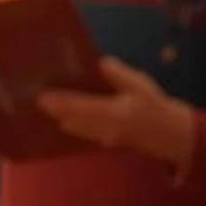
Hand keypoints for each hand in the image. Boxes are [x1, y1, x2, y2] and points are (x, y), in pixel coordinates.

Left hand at [36, 57, 194, 164]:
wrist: (170, 134)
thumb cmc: (154, 106)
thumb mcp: (141, 85)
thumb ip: (120, 74)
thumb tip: (100, 63)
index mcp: (115, 112)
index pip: (82, 107)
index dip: (61, 103)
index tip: (43, 97)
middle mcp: (107, 127)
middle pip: (74, 119)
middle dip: (55, 111)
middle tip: (35, 102)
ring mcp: (106, 137)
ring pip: (77, 129)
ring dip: (61, 119)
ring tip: (44, 110)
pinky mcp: (107, 142)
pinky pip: (85, 134)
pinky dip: (73, 126)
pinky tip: (62, 120)